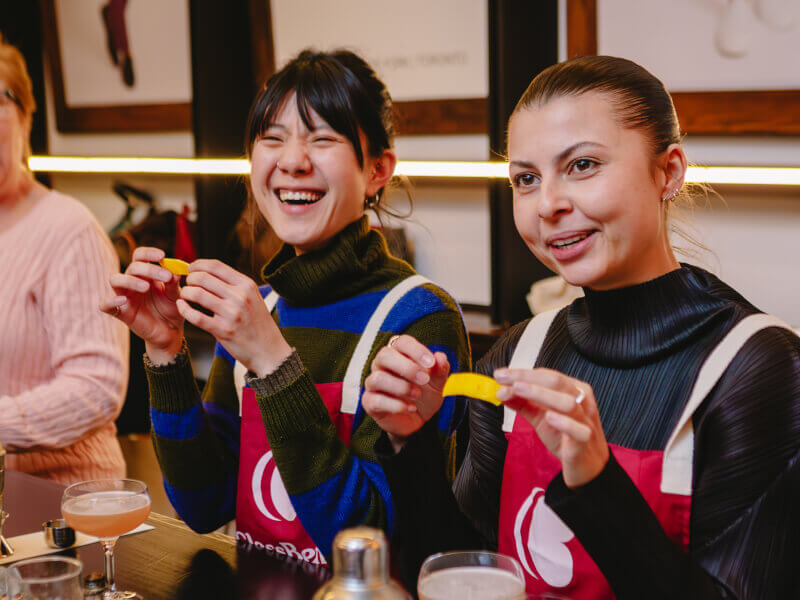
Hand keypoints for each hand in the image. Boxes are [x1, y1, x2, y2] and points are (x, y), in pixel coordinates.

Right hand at [101, 247, 183, 361]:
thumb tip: (174, 271)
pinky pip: (105, 305)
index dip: (148, 253)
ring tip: (146, 287)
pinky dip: (110, 301)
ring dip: (130, 280)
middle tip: (166, 276)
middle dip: (149, 269)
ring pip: (115, 279)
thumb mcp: (175, 295)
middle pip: (132, 267)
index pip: (140, 256)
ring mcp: (124, 295)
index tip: (162, 256)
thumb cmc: (172, 308)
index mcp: (146, 274)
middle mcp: (132, 281)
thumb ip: (173, 283)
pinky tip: (123, 300)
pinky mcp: (120, 312)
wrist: (170, 331)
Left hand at [175, 259, 291, 375]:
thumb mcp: (253, 298)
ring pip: (197, 294)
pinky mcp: (223, 330)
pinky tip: (182, 307)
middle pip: (204, 278)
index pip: (216, 266)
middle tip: (188, 284)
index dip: (199, 265)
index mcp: (247, 285)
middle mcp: (240, 297)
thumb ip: (234, 286)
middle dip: (190, 279)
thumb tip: (208, 272)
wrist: (269, 351)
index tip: (191, 269)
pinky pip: (196, 316)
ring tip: (185, 296)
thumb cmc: (258, 324)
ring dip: (186, 293)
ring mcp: (232, 314)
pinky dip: (184, 309)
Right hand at [362, 335, 449, 450]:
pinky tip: (410, 408)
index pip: (402, 342)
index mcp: (399, 353)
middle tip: (424, 379)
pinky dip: (395, 405)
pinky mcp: (370, 402)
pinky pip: (376, 400)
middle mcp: (382, 364)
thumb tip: (440, 357)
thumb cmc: (426, 393)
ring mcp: (373, 383)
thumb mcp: (438, 382)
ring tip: (417, 395)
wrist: (419, 419)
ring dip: (401, 387)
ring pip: (377, 378)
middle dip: (406, 367)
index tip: (431, 363)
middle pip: (384, 355)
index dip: (416, 350)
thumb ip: (440, 369)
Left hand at [495, 368, 608, 487]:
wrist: (587, 466)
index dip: (522, 373)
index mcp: (572, 390)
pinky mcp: (584, 441)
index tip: (501, 375)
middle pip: (556, 382)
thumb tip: (501, 391)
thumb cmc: (566, 437)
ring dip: (540, 393)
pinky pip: (578, 430)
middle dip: (526, 378)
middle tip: (504, 379)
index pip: (546, 375)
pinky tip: (549, 416)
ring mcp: (585, 421)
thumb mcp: (541, 417)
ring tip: (519, 389)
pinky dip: (564, 422)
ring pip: (567, 402)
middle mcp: (581, 401)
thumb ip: (523, 403)